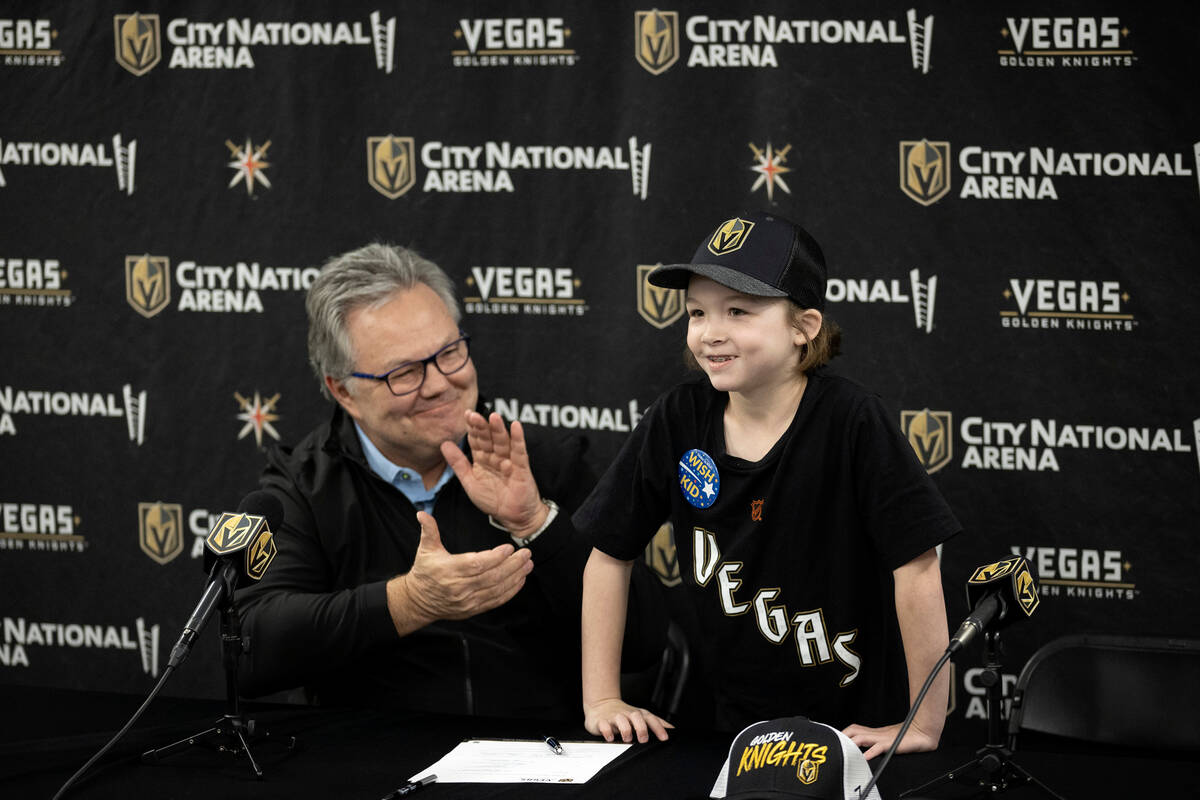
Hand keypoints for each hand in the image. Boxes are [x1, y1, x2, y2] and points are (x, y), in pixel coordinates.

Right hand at [387, 511, 532, 634]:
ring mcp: (468, 600)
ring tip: (528, 565)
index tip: (509, 548)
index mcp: (449, 570)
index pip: (476, 564)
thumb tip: (422, 513)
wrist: (419, 601)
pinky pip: (496, 601)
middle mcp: (460, 587)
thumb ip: (428, 530)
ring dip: (515, 577)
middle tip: (526, 553)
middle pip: (492, 577)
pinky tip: (520, 580)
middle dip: (512, 565)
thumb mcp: (425, 549)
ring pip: (497, 589)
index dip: (495, 557)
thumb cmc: (425, 572)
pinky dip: (510, 591)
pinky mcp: (473, 609)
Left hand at [441, 411, 546, 536]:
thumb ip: (458, 463)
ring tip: (493, 417)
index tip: (466, 415)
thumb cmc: (493, 500)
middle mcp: (495, 457)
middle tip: (474, 415)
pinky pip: (519, 451)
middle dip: (482, 427)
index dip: (471, 429)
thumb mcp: (470, 482)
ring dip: (498, 429)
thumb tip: (443, 444)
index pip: (476, 440)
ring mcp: (509, 460)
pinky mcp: (522, 467)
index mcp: (482, 459)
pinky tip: (515, 426)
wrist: (513, 516)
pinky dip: (518, 439)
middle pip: (488, 438)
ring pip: (502, 442)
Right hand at [583, 698, 672, 743]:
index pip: (651, 718)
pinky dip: (607, 731)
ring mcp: (615, 716)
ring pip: (621, 720)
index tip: (664, 738)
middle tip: (644, 739)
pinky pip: (604, 725)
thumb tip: (673, 730)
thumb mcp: (642, 717)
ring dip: (625, 729)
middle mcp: (628, 714)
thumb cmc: (625, 714)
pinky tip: (610, 737)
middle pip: (637, 717)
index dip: (658, 728)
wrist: (602, 704)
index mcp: (639, 714)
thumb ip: (656, 723)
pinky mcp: (602, 721)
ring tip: (627, 738)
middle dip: (641, 728)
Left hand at [841, 720, 939, 760]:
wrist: (922, 731)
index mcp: (874, 732)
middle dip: (842, 737)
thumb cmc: (906, 735)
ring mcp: (883, 738)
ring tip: (844, 751)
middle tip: (835, 745)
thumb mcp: (887, 738)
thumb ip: (876, 741)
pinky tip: (865, 757)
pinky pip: (878, 747)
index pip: (853, 729)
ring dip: (852, 744)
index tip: (835, 739)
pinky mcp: (891, 744)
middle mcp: (876, 734)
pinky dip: (870, 752)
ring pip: (862, 737)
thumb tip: (865, 748)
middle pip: (853, 731)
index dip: (843, 733)